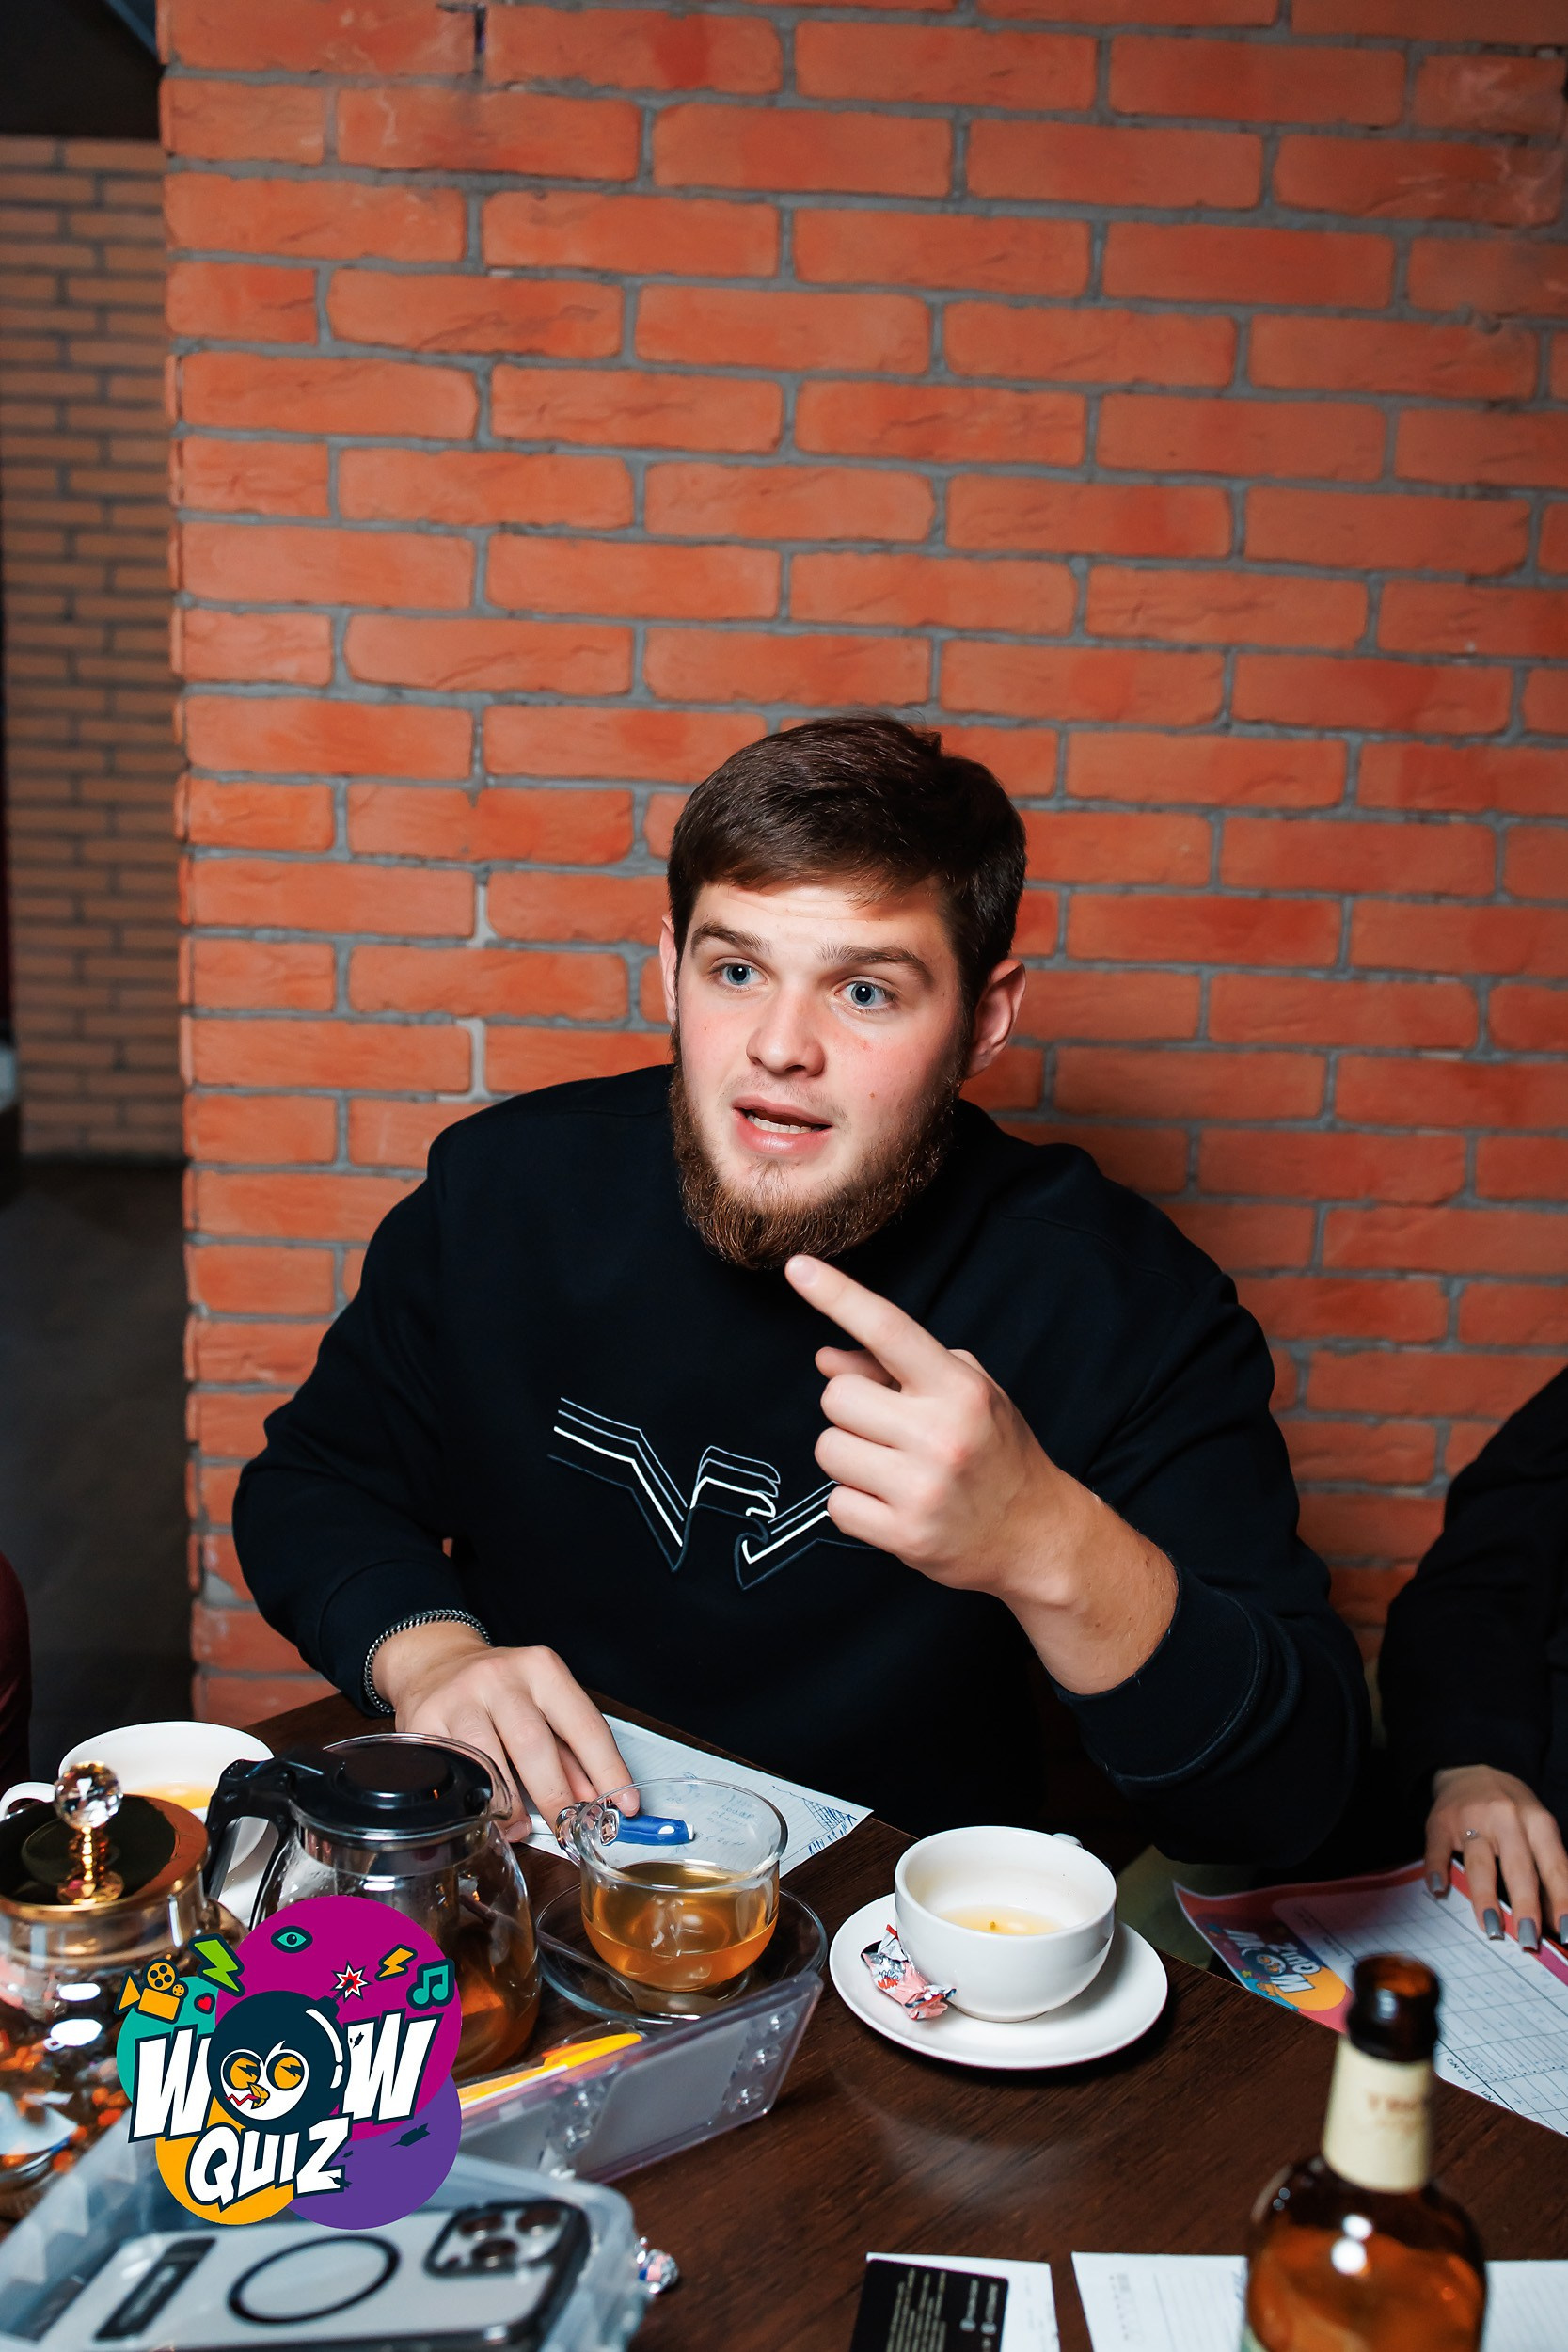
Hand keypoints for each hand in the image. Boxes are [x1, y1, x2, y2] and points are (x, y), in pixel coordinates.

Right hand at [371, 1622, 630, 1838]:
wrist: (434, 1661)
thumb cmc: (498, 1689)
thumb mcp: (541, 1703)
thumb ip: (569, 1750)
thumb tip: (595, 1798)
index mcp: (541, 1669)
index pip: (583, 1724)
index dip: (607, 1769)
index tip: (624, 1805)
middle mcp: (501, 1676)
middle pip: (534, 1745)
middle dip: (557, 1796)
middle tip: (570, 1830)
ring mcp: (459, 1696)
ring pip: (489, 1761)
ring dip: (510, 1805)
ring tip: (521, 1827)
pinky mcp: (423, 1718)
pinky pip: (452, 1769)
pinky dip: (471, 1798)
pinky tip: (483, 1813)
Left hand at [784, 1254, 1176, 1694]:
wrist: (1038, 1536)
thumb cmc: (996, 1452)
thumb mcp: (963, 1393)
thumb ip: (895, 1369)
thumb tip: (827, 1357)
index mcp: (959, 1389)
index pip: (888, 1329)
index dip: (838, 1296)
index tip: (798, 1268)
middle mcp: (941, 1434)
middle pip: (838, 1395)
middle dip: (853, 1409)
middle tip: (889, 1429)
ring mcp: (922, 1488)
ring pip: (829, 1449)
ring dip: (849, 1456)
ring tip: (891, 1468)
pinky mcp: (905, 1536)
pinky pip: (836, 1503)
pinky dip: (854, 1503)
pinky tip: (891, 1503)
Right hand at [1426, 1763, 1567, 1950]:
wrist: (1470, 1770)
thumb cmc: (1511, 1811)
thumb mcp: (1536, 1830)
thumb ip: (1544, 1871)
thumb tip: (1554, 1923)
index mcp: (1537, 1822)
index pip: (1553, 1866)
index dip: (1561, 1900)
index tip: (1566, 1930)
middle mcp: (1506, 1818)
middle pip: (1518, 1866)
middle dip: (1526, 1905)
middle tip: (1528, 1940)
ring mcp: (1471, 1819)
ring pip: (1480, 1862)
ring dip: (1486, 1898)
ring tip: (1492, 1929)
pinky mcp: (1440, 1821)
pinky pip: (1437, 1849)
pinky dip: (1437, 1871)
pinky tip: (1439, 1891)